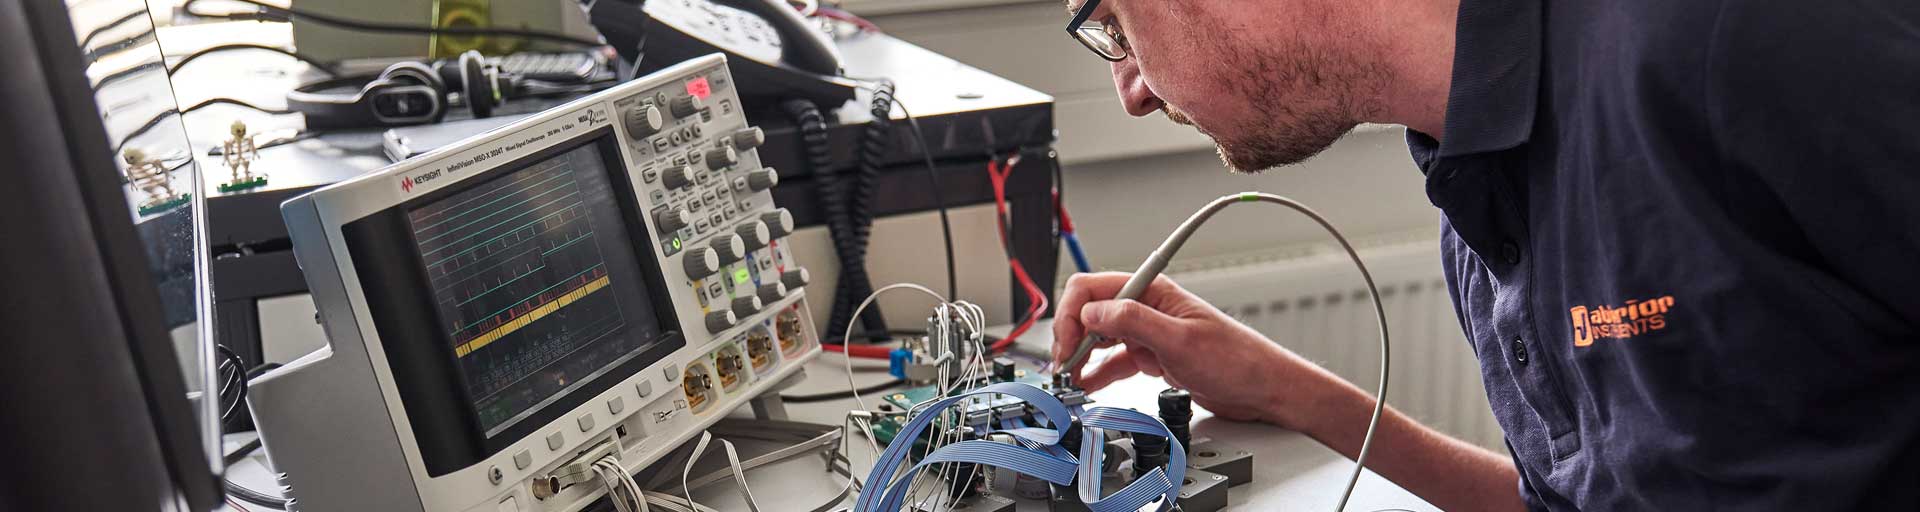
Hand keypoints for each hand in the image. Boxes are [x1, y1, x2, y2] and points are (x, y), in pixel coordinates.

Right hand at [1050, 272, 1343, 428]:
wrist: (1263, 389)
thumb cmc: (1237, 360)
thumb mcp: (1180, 341)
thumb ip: (1133, 322)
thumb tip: (1092, 313)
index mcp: (1152, 291)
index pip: (1092, 288)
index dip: (1072, 314)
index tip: (1068, 344)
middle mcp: (1146, 308)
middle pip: (1089, 312)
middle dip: (1070, 337)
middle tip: (1064, 368)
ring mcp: (1148, 333)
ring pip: (1098, 338)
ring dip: (1080, 357)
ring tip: (1070, 381)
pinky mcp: (1152, 357)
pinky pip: (1114, 361)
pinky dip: (1097, 373)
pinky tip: (1088, 385)